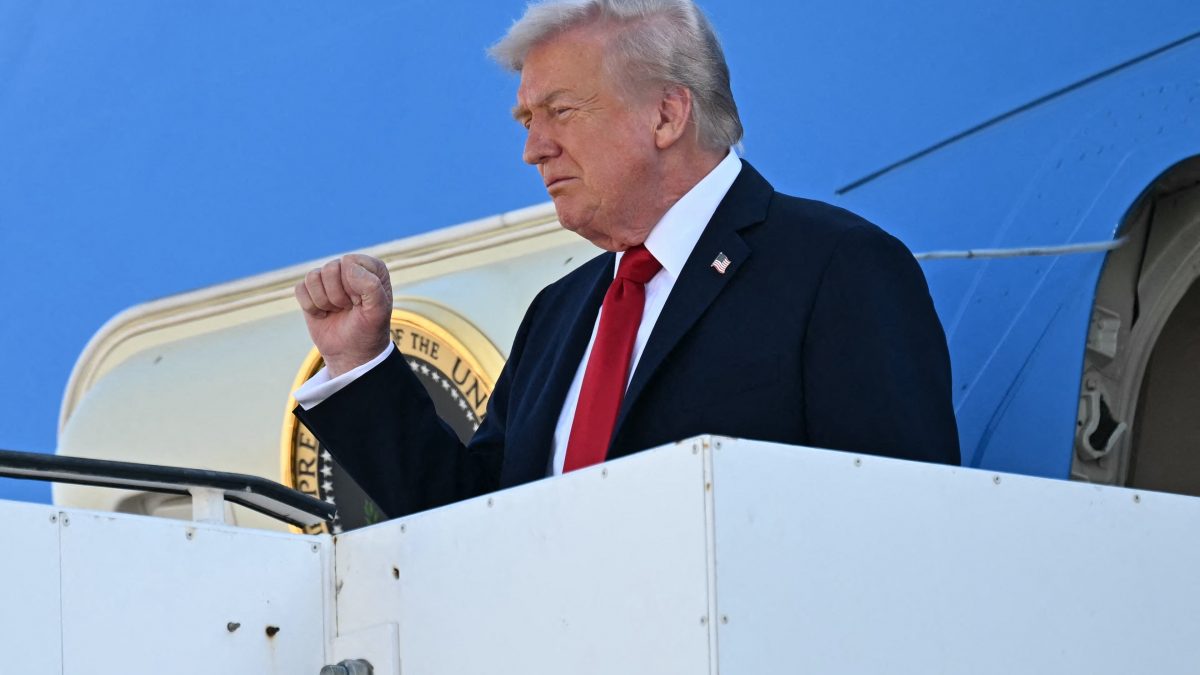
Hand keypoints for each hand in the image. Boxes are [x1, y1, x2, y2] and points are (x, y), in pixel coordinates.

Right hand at [295, 254, 392, 376]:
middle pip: (330, 269)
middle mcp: (349, 268)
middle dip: (338, 295)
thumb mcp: (379, 311)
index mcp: (371, 268)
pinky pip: (300, 288)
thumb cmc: (369, 330)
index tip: (361, 302)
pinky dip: (310, 307)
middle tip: (349, 308)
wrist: (351, 353)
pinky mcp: (310, 290)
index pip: (350, 262)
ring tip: (337, 310)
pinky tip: (323, 314)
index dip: (353, 286)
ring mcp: (328, 279)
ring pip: (313, 277)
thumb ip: (371, 286)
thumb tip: (347, 266)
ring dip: (324, 301)